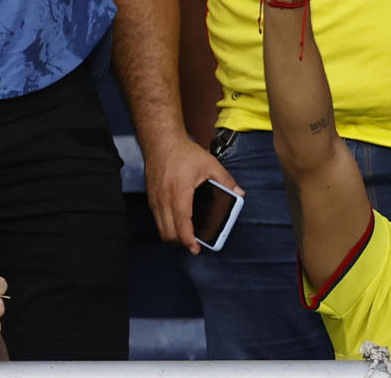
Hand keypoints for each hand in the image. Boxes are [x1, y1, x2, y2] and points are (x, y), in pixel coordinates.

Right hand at [144, 133, 241, 252]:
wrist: (160, 141)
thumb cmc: (183, 152)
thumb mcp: (209, 163)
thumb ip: (226, 180)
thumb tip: (240, 193)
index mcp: (179, 193)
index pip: (181, 224)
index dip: (189, 240)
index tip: (196, 249)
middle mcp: (163, 199)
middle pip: (168, 232)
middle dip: (181, 242)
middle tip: (195, 244)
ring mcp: (154, 198)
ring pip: (160, 227)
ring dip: (173, 236)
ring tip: (186, 237)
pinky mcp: (150, 196)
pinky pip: (157, 218)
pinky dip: (166, 225)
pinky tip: (177, 222)